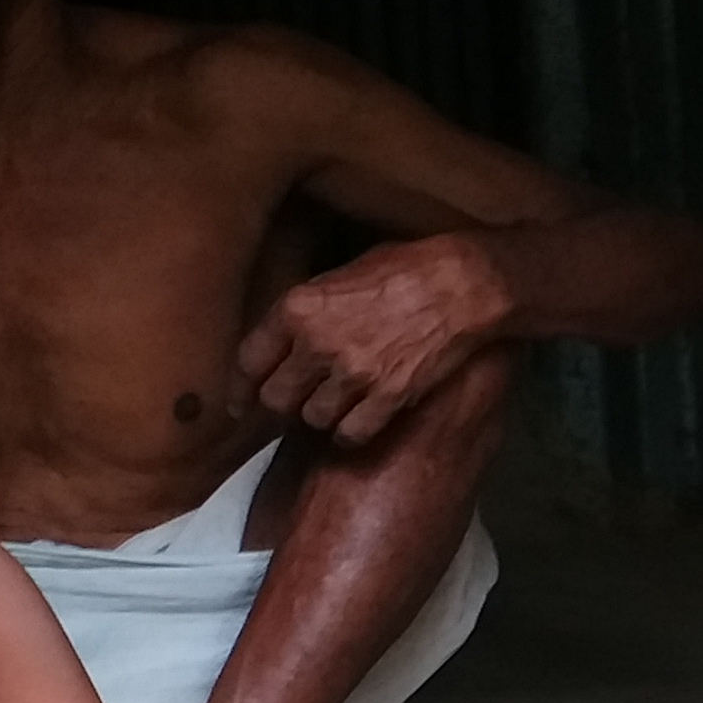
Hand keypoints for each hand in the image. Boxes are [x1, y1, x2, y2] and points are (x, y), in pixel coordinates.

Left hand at [236, 238, 504, 444]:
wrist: (462, 284)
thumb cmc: (403, 269)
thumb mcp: (340, 274)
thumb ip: (306, 309)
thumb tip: (284, 339)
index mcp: (298, 308)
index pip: (249, 361)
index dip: (241, 389)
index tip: (240, 404)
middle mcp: (317, 344)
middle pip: (276, 399)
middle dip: (283, 404)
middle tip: (296, 403)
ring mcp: (354, 374)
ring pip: (312, 419)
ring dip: (320, 417)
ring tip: (334, 406)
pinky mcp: (387, 396)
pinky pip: (350, 433)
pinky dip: (349, 433)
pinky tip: (357, 422)